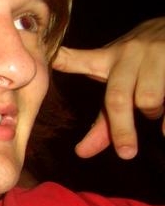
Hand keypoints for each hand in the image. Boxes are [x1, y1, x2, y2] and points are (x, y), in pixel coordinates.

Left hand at [52, 17, 164, 158]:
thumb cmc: (144, 65)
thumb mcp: (121, 85)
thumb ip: (104, 122)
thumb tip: (82, 153)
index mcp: (108, 59)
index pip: (81, 60)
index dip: (65, 60)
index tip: (51, 60)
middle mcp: (129, 53)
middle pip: (117, 98)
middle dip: (121, 129)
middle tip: (127, 153)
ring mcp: (156, 51)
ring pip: (148, 98)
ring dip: (153, 112)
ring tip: (154, 107)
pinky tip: (164, 127)